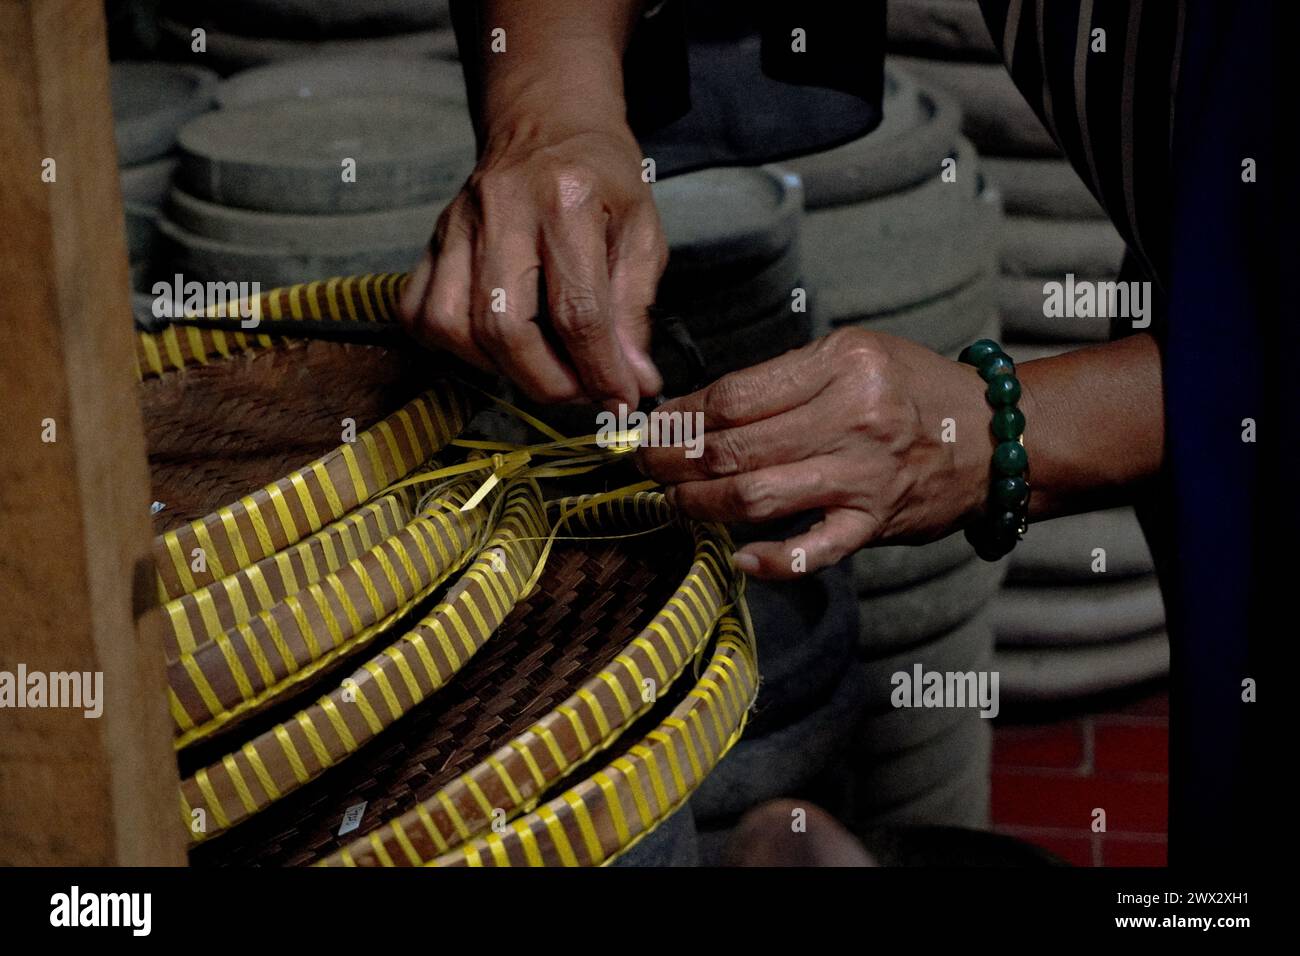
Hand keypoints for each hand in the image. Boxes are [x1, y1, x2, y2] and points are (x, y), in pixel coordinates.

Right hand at [400, 109, 665, 406]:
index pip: (577, 310)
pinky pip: (419, 313)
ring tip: (542, 367)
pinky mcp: (430, 239)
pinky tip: (495, 345)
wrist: (547, 123)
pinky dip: (453, 346)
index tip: (621, 401)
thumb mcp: (642, 232)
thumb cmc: (601, 178)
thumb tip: (633, 382)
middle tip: (581, 391)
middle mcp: (502, 209)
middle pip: (504, 326)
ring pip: (453, 326)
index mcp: (566, 199)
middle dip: (547, 381)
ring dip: (500, 369)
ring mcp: (456, 223)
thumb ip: (636, 310)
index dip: (599, 370)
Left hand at [636, 328, 1002, 579]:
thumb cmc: (913, 389)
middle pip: (735, 447)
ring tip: (674, 501)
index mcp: (841, 365)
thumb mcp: (854, 354)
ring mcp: (864, 476)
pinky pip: (815, 551)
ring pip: (758, 496)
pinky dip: (774, 561)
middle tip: (645, 465)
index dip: (681, 415)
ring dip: (701, 504)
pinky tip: (740, 559)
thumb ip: (786, 377)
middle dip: (674, 460)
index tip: (655, 424)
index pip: (735, 396)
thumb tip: (701, 407)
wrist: (995, 436)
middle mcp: (853, 418)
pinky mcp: (876, 522)